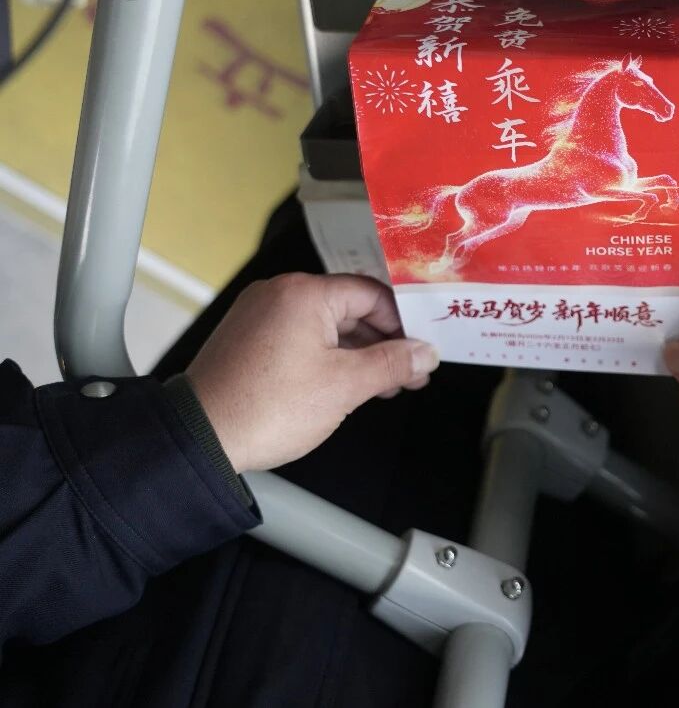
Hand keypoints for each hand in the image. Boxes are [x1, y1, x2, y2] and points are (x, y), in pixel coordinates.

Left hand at [185, 273, 438, 472]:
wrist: (200, 440)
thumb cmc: (265, 409)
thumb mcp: (345, 386)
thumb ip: (392, 364)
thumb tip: (424, 353)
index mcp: (303, 293)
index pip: (372, 294)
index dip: (403, 323)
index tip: (422, 349)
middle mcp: (279, 294)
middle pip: (350, 309)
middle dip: (384, 343)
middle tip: (409, 373)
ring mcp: (260, 316)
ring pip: (326, 326)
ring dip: (358, 354)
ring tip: (383, 386)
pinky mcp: (249, 339)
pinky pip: (301, 338)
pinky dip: (328, 357)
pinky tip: (346, 384)